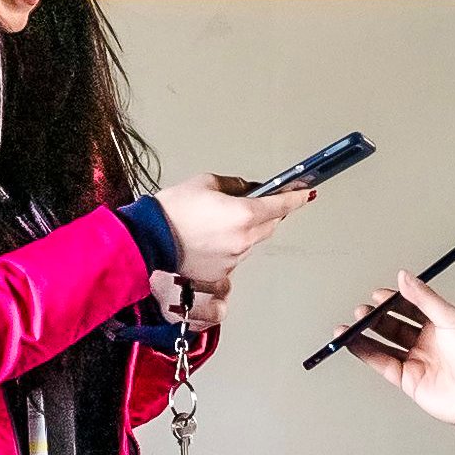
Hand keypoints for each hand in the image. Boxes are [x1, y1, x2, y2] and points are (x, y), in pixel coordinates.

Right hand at [150, 177, 312, 292]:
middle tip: (257, 201)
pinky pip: (236, 254)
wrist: (148, 241)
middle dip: (269, 212)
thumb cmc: (172, 211)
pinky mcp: (222, 271)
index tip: (306, 193)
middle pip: (271, 224)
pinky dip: (230, 244)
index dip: (296, 198)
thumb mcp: (204, 183)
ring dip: (246, 229)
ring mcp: (234, 258)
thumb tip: (248, 189)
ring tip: (220, 220)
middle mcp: (244, 239)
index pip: (281, 205)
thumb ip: (233, 185)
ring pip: (253, 240)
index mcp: (244, 214)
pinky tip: (210, 236)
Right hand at [346, 275, 454, 440]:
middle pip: (394, 327)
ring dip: (365, 336)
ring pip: (384, 346)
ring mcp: (417, 362)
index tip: (378, 294)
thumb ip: (423, 298)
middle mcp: (427, 343)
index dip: (393, 301)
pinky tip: (354, 344)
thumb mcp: (449, 317)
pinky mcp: (408, 381)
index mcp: (439, 326)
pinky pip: (382, 364)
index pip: (410, 309)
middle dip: (376, 318)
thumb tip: (405, 277)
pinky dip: (366, 353)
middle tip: (362, 311)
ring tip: (349, 326)